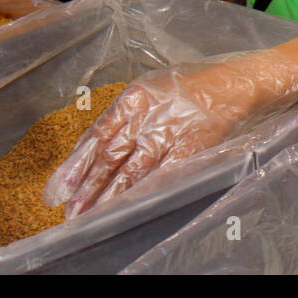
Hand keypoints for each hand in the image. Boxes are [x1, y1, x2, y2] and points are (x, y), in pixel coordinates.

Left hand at [44, 50, 297, 216]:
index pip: (98, 133)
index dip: (76, 163)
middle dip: (88, 185)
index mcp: (135, 96)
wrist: (240, 81)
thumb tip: (97, 150)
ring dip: (111, 194)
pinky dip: (148, 189)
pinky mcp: (196, 142)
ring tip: (91, 216)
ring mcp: (173, 127)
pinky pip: (167, 170)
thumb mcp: (155, 90)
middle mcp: (149, 111)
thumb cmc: (195, 86)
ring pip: (134, 167)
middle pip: (111, 154)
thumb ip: (129, 117)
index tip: (57, 188)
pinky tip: (133, 206)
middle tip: (68, 212)